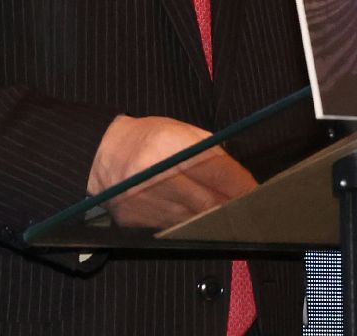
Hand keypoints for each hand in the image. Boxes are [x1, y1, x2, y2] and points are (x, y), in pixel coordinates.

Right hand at [88, 114, 257, 228]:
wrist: (102, 156)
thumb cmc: (146, 139)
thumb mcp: (178, 131)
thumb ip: (209, 149)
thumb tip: (237, 175)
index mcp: (168, 146)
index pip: (215, 169)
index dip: (239, 183)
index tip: (254, 191)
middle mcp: (156, 175)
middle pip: (207, 199)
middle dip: (233, 206)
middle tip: (250, 209)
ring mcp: (146, 201)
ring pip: (194, 218)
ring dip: (215, 218)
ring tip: (232, 216)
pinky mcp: (137, 221)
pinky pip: (175, 227)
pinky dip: (192, 224)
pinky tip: (202, 220)